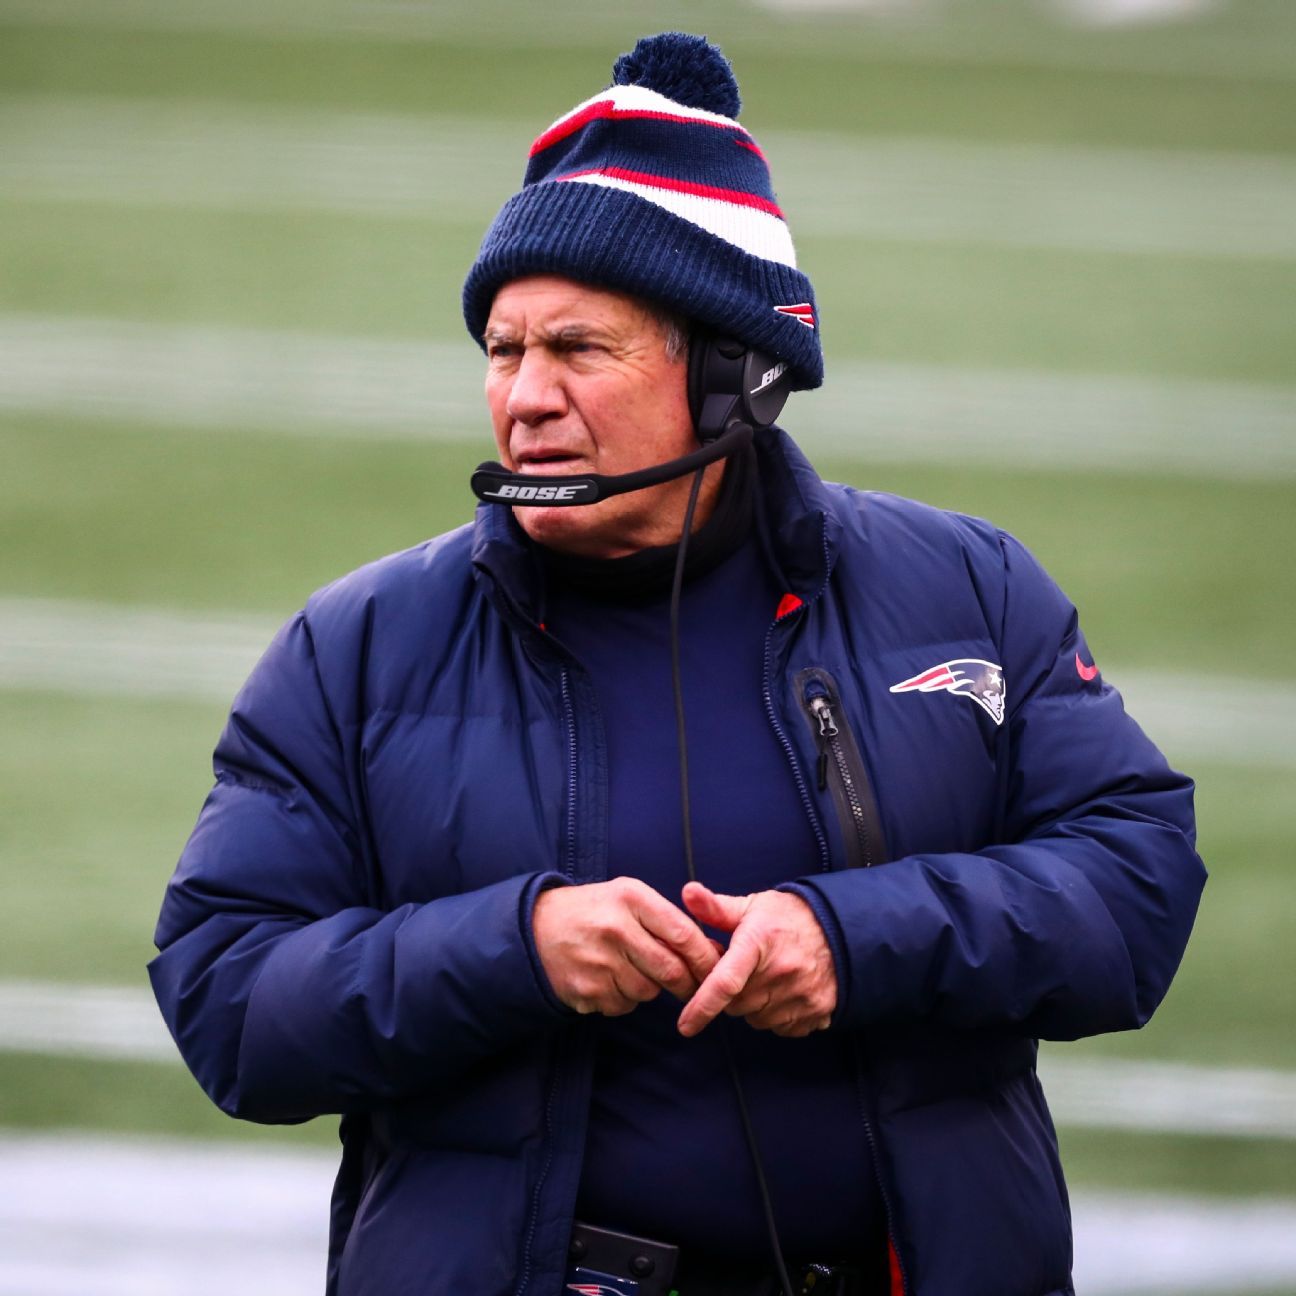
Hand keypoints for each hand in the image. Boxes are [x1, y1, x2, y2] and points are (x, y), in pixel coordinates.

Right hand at [532, 878, 719, 1016]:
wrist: (535, 928)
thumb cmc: (594, 911)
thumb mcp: (626, 896)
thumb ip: (664, 918)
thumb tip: (708, 952)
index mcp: (630, 898)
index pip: (683, 933)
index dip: (705, 957)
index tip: (717, 969)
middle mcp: (615, 928)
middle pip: (670, 970)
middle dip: (687, 984)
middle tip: (691, 987)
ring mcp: (599, 962)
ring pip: (648, 991)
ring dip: (649, 988)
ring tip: (629, 968)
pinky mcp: (586, 990)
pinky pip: (624, 1005)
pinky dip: (624, 998)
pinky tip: (608, 978)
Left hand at [676, 882, 836, 1037]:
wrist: (842, 928)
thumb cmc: (790, 917)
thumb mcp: (753, 906)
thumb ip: (716, 907)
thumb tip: (687, 892)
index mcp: (758, 942)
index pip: (725, 981)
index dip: (702, 1006)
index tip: (685, 1025)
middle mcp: (781, 972)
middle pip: (736, 1004)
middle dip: (731, 994)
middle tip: (743, 972)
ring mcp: (801, 995)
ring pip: (757, 1018)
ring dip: (753, 1006)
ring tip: (766, 978)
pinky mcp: (817, 1012)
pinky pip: (781, 1027)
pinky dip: (776, 1015)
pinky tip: (784, 991)